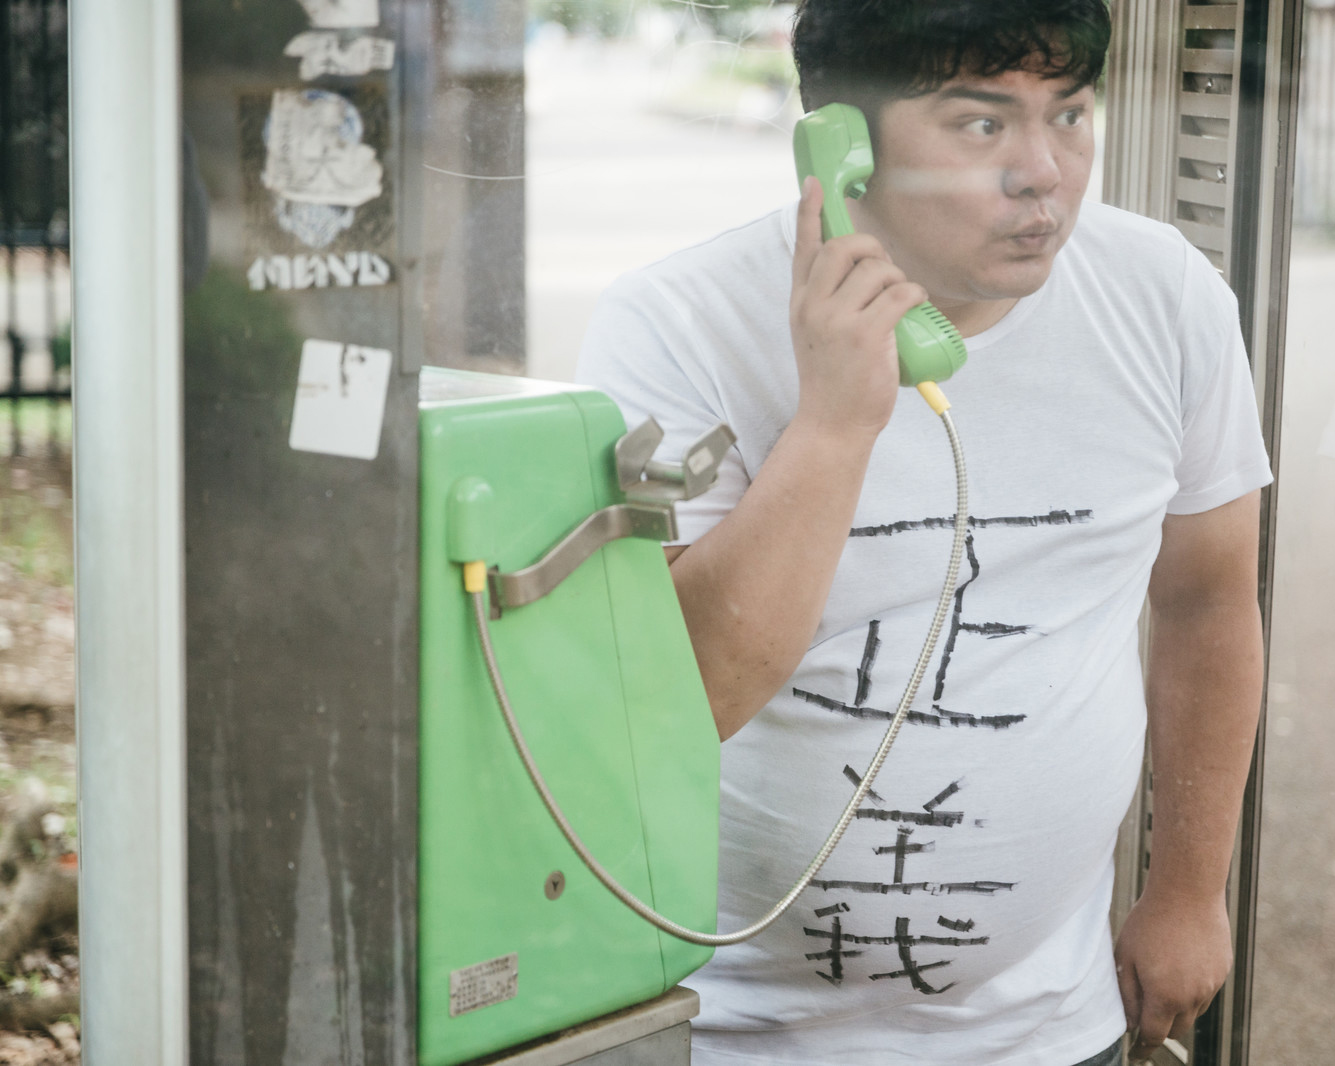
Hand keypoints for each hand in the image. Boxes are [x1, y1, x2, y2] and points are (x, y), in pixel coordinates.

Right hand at [789, 176, 926, 439]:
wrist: (832, 423)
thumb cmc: (833, 380)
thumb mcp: (816, 334)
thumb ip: (826, 301)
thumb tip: (860, 269)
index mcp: (800, 302)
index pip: (803, 247)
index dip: (809, 212)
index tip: (813, 184)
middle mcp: (812, 305)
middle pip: (845, 246)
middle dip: (873, 248)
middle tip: (884, 271)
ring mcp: (836, 319)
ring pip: (878, 269)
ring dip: (898, 279)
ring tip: (897, 303)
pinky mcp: (865, 334)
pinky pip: (901, 293)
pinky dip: (913, 295)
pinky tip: (911, 308)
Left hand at [1115, 886, 1232, 1061]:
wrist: (1187, 892)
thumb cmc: (1149, 921)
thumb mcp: (1125, 957)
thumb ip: (1127, 995)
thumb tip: (1129, 1023)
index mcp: (1165, 996)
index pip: (1154, 1035)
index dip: (1142, 1046)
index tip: (1136, 1053)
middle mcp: (1192, 997)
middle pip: (1176, 1028)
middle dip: (1160, 1027)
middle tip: (1145, 1016)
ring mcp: (1211, 985)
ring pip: (1192, 1010)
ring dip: (1177, 1007)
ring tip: (1161, 978)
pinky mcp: (1222, 971)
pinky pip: (1205, 990)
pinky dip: (1192, 988)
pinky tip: (1180, 964)